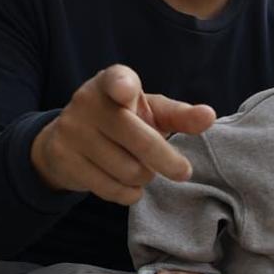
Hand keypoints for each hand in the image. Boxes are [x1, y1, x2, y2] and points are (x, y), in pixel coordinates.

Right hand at [30, 65, 216, 203]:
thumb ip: (180, 115)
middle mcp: (88, 102)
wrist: (68, 140)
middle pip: (140, 140)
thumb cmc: (123, 120)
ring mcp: (73, 131)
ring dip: (144, 177)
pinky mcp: (64, 159)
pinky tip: (127, 184)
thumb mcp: (149, 112)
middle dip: (167, 161)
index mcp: (112, 82)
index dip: (122, 86)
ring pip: (128, 170)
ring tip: (140, 168)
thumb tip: (209, 116)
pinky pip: (111, 189)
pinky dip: (128, 193)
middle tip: (183, 171)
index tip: (125, 92)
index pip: (117, 80)